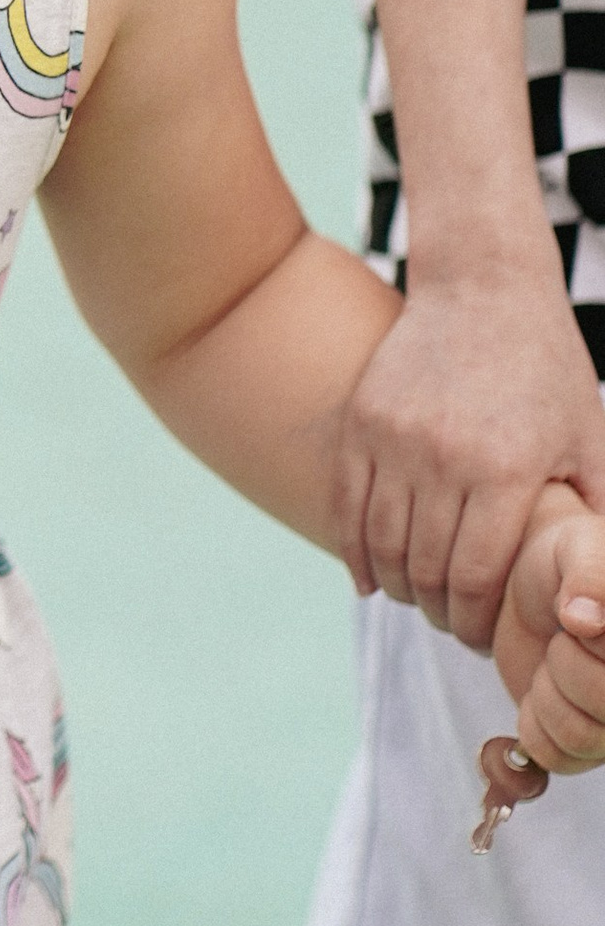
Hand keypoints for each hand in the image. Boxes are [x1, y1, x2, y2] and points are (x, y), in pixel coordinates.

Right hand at [333, 267, 604, 650]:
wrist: (482, 289)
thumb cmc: (547, 368)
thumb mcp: (591, 437)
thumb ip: (600, 508)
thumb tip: (603, 580)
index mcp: (507, 470)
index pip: (475, 579)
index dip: (475, 623)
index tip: (484, 637)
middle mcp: (444, 458)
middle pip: (423, 571)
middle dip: (438, 614)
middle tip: (452, 625)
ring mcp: (394, 439)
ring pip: (380, 545)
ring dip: (396, 588)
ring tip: (418, 600)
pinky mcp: (362, 423)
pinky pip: (345, 507)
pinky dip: (354, 554)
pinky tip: (369, 580)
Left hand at [490, 488, 604, 798]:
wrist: (532, 581)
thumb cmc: (564, 560)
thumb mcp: (578, 549)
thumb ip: (589, 575)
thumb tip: (586, 618)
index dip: (587, 646)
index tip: (575, 619)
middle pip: (602, 713)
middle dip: (564, 669)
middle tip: (561, 637)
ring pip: (578, 739)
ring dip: (546, 696)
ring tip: (552, 659)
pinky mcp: (583, 742)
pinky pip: (555, 758)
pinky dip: (532, 726)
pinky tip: (536, 690)